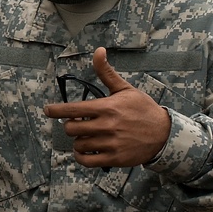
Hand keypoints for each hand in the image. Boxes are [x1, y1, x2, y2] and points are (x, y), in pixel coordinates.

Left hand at [43, 47, 170, 168]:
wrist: (164, 134)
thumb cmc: (142, 109)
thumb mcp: (125, 89)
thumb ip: (106, 72)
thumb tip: (98, 50)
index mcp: (107, 107)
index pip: (73, 109)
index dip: (56, 110)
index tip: (48, 110)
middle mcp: (107, 126)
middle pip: (71, 129)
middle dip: (70, 126)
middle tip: (77, 124)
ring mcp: (111, 144)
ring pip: (79, 145)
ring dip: (78, 141)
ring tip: (85, 137)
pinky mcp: (115, 158)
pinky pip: (87, 161)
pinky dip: (81, 157)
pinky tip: (84, 151)